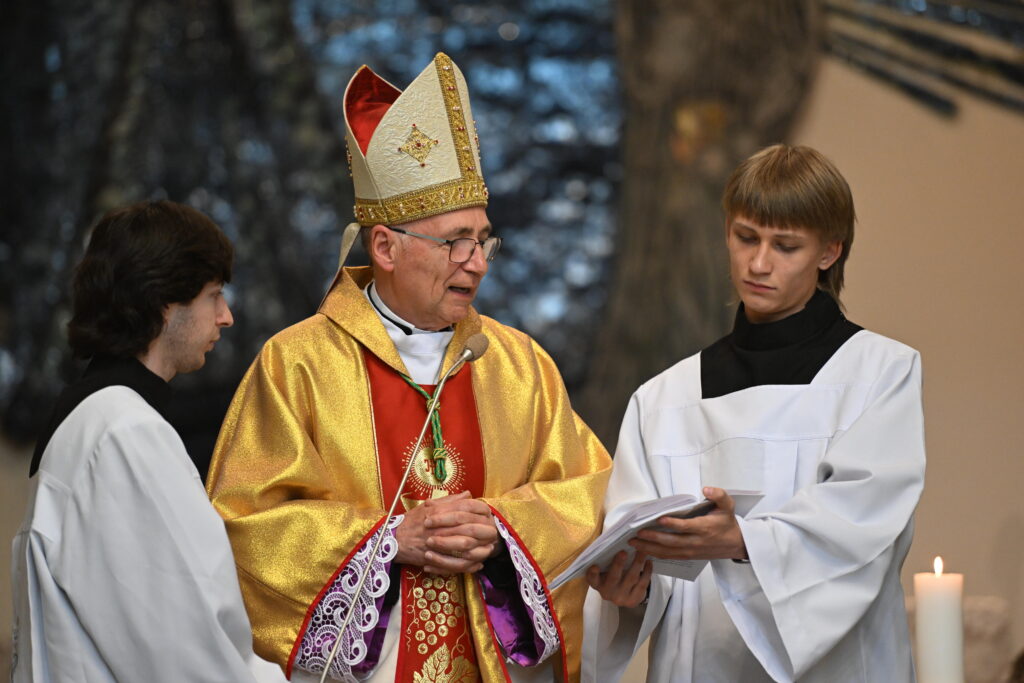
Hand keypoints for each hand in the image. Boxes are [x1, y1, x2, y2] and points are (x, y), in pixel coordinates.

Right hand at [395, 491, 497, 573]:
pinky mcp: (433, 559)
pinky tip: (478, 564)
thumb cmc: (411, 521)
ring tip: (489, 550)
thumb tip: (468, 494)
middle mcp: (438, 527)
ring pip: (464, 549)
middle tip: (494, 535)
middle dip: (483, 533)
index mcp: (438, 512)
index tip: (489, 517)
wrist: (393, 540)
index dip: (479, 514)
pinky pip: (455, 564)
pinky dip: (469, 565)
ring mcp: (436, 544)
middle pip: (467, 530)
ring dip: (479, 550)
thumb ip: (450, 500)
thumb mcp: (429, 506)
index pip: (464, 511)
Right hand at [586, 551, 651, 607]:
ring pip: (631, 579)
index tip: (595, 566)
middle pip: (613, 578)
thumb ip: (606, 562)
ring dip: (637, 563)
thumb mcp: (605, 572)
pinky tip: (648, 562)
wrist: (624, 596)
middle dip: (618, 564)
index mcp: (598, 584)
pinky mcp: (634, 600)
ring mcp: (621, 598)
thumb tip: (613, 543)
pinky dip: (647, 572)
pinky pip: (643, 584)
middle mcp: (608, 593)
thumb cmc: (613, 577)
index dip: (593, 573)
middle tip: (623, 552)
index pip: (592, 579)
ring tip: (642, 551)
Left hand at [628, 487, 747, 560]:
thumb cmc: (728, 522)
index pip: (686, 527)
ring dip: (650, 548)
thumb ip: (719, 495)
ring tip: (634, 543)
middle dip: (653, 538)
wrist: (736, 544)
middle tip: (637, 533)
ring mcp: (691, 551)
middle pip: (672, 541)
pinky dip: (656, 554)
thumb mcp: (728, 505)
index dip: (672, 524)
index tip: (659, 519)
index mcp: (704, 528)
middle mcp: (696, 541)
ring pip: (668, 552)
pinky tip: (644, 550)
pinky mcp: (688, 556)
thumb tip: (706, 489)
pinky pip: (670, 556)